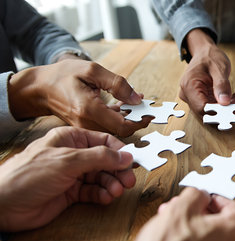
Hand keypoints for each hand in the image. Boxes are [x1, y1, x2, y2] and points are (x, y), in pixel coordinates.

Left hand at [0, 127, 135, 231]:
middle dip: (118, 171)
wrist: (5, 203)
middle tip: (128, 181)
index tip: (133, 161)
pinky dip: (102, 194)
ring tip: (117, 191)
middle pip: (105, 161)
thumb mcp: (68, 160)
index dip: (120, 151)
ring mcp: (72, 174)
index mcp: (71, 139)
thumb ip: (100, 157)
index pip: (104, 141)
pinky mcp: (71, 193)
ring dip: (111, 184)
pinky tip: (106, 197)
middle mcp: (74, 155)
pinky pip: (93, 191)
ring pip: (101, 177)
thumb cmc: (28, 174)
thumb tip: (126, 156)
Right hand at [8, 59, 149, 136]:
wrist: (40, 88)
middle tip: (147, 109)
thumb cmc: (63, 75)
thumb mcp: (92, 70)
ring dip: (129, 118)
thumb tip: (137, 98)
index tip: (150, 113)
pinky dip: (118, 117)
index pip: (122, 125)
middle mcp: (87, 123)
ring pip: (115, 129)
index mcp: (89, 109)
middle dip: (137, 120)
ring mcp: (85, 128)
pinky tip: (124, 105)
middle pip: (121, 130)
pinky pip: (107, 126)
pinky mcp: (85, 128)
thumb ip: (117, 84)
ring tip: (137, 104)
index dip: (140, 121)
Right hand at [132, 188, 234, 240]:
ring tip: (170, 220)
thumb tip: (199, 195)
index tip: (203, 195)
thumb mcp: (181, 208)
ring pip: (210, 236)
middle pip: (220, 222)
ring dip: (191, 225)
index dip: (214, 197)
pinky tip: (173, 237)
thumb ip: (197, 195)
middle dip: (198, 211)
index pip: (233, 206)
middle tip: (183, 206)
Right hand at [179, 29, 234, 114]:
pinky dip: (225, 103)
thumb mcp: (219, 68)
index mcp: (189, 85)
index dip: (218, 112)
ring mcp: (193, 97)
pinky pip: (213, 106)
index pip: (202, 107)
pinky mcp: (200, 98)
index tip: (234, 109)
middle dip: (225, 109)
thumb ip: (222, 85)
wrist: (205, 52)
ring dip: (227, 106)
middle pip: (206, 111)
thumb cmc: (210, 57)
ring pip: (211, 110)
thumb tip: (225, 102)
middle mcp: (187, 94)